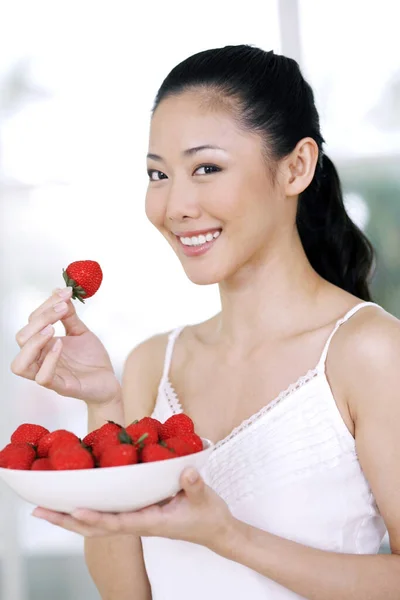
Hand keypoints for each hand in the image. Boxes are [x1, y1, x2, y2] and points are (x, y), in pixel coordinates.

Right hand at [11, 287, 119, 405]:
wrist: (109, 381)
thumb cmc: (91, 359)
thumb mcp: (80, 332)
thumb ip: (69, 316)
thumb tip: (60, 291)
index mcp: (43, 344)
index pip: (32, 322)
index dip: (46, 305)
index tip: (65, 294)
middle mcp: (41, 359)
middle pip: (21, 338)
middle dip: (39, 319)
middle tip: (61, 310)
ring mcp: (49, 374)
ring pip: (20, 364)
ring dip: (34, 342)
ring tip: (52, 329)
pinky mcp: (61, 387)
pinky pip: (43, 378)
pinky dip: (49, 360)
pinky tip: (61, 345)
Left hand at [32, 468, 234, 552]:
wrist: (215, 530)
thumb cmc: (208, 517)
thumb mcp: (205, 499)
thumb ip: (194, 485)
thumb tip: (185, 471)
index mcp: (151, 522)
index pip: (118, 523)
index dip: (97, 517)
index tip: (76, 511)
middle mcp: (138, 523)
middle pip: (96, 527)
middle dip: (68, 521)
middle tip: (40, 511)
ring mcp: (136, 520)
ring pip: (98, 523)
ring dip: (71, 516)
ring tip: (47, 507)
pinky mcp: (138, 514)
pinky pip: (107, 514)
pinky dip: (88, 509)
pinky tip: (77, 500)